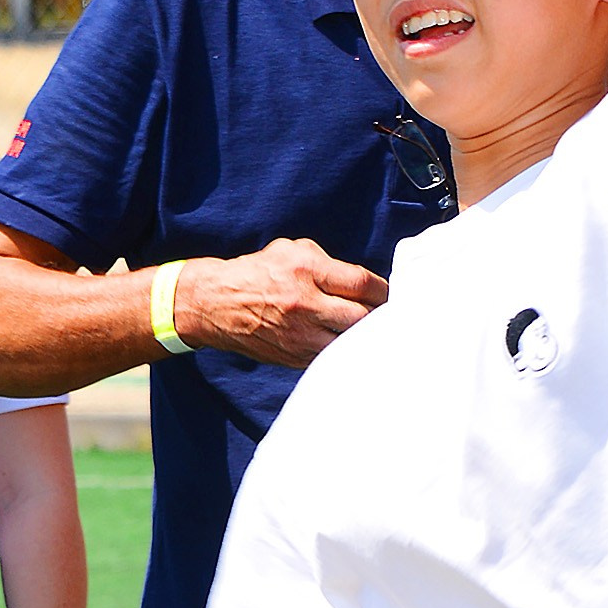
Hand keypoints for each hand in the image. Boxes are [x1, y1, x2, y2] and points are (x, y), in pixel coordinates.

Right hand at [174, 239, 386, 369]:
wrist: (217, 304)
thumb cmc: (260, 272)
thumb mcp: (293, 250)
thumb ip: (330, 264)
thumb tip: (365, 284)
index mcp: (307, 271)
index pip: (363, 284)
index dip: (385, 291)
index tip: (391, 294)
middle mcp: (305, 305)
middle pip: (362, 318)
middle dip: (379, 317)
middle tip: (388, 315)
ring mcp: (300, 335)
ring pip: (349, 342)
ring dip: (363, 338)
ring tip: (371, 332)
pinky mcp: (295, 357)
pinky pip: (330, 357)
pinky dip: (343, 352)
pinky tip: (350, 345)